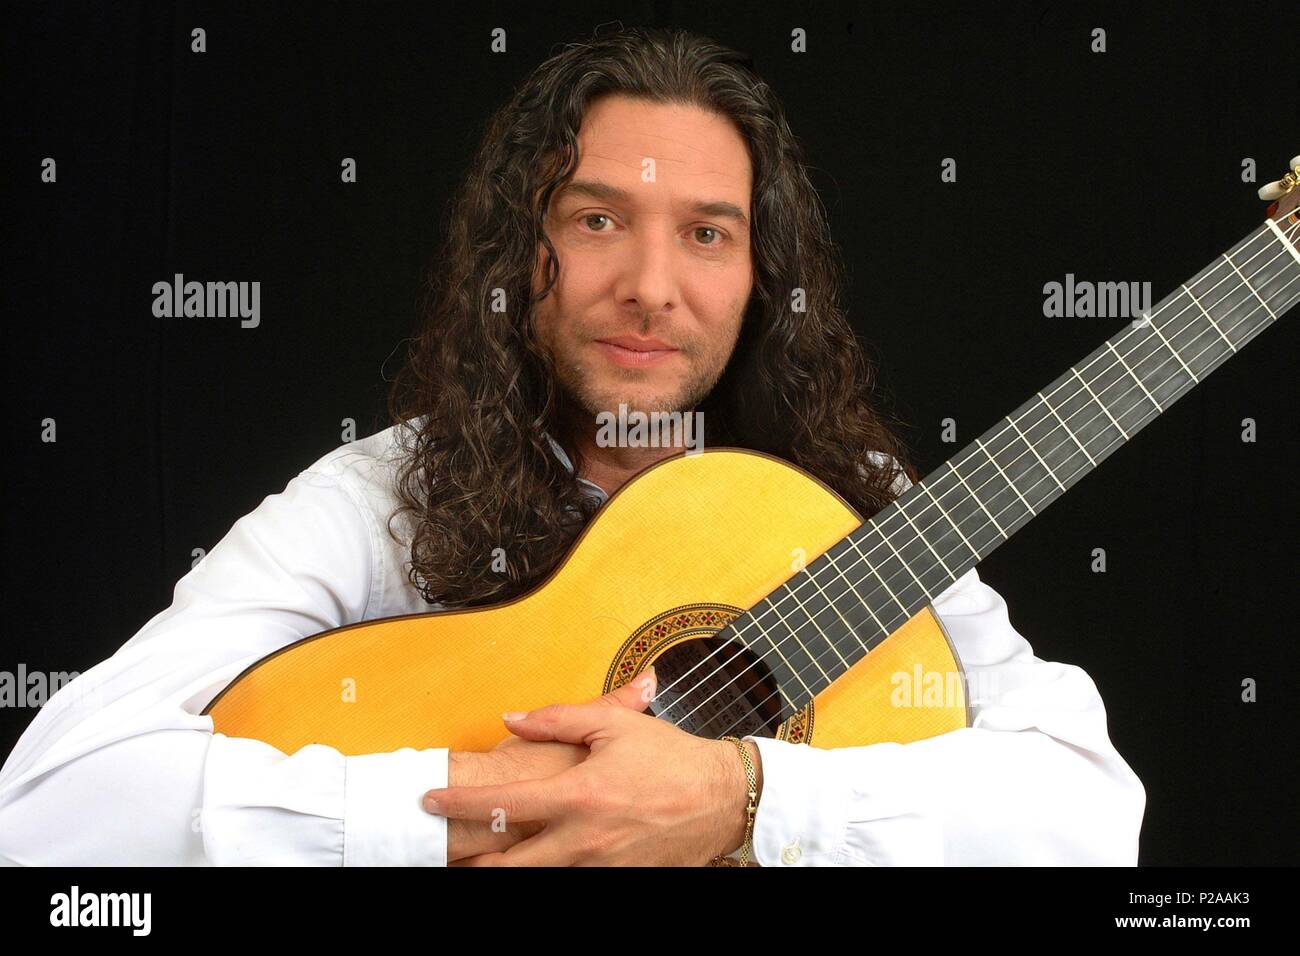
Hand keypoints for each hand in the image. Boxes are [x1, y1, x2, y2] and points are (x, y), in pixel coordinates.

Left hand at [439, 667, 659, 861]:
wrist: (723, 798)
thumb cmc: (671, 757)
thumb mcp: (613, 726)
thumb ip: (557, 719)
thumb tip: (510, 719)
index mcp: (579, 795)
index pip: (503, 803)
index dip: (457, 804)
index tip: (430, 800)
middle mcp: (585, 839)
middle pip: (509, 868)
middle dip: (471, 865)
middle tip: (449, 855)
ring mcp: (603, 867)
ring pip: (540, 880)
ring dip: (511, 871)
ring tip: (489, 861)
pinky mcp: (622, 881)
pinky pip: (576, 881)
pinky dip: (555, 871)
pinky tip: (545, 860)